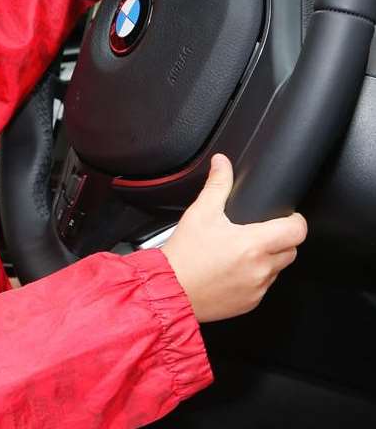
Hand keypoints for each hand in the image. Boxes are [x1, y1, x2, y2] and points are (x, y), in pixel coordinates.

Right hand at [160, 154, 307, 322]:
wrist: (169, 289)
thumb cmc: (184, 255)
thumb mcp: (200, 213)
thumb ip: (217, 185)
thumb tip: (223, 164)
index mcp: (253, 244)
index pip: (297, 231)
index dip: (295, 220)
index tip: (286, 217)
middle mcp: (261, 268)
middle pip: (291, 250)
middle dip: (279, 239)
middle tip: (256, 233)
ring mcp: (258, 288)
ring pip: (277, 269)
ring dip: (267, 259)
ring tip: (240, 253)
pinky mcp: (251, 303)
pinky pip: (263, 286)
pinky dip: (254, 277)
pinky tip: (233, 270)